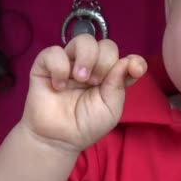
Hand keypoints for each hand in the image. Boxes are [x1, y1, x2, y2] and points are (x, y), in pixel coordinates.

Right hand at [20, 34, 146, 152]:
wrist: (58, 139)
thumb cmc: (86, 124)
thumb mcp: (110, 109)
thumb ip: (118, 85)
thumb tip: (126, 61)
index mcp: (111, 76)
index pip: (127, 58)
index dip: (135, 61)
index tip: (135, 70)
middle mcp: (92, 65)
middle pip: (106, 45)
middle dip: (105, 62)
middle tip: (95, 82)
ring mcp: (70, 63)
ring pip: (83, 40)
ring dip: (87, 58)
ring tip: (81, 79)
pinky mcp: (45, 66)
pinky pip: (53, 51)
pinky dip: (59, 66)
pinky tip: (59, 85)